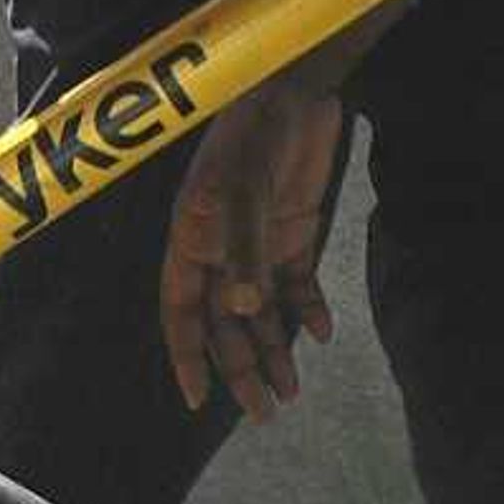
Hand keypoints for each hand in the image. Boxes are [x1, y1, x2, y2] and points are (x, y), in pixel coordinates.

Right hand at [160, 84, 342, 419]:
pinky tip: (322, 333)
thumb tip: (243, 309)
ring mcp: (258, 242)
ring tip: (291, 392)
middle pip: (226, 322)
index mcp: (192, 241)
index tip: (198, 399)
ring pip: (261, 311)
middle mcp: (221, 249)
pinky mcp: (294, 232)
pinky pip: (296, 283)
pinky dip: (307, 309)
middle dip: (241, 367)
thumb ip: (244, 248)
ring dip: (275, 349)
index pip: (182, 311)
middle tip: (265, 411)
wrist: (297, 92)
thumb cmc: (255, 136)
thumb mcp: (243, 191)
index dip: (187, 354)